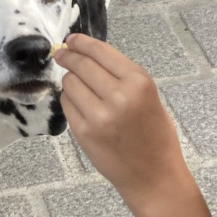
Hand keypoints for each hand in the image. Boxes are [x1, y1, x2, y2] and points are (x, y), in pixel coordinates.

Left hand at [54, 34, 185, 202]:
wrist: (154, 177)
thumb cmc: (155, 136)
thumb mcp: (149, 97)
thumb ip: (121, 76)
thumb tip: (88, 55)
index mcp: (139, 82)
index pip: (101, 51)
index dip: (81, 42)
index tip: (71, 39)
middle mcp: (119, 95)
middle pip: (81, 64)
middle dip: (68, 56)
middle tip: (61, 54)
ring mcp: (99, 115)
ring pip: (69, 83)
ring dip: (70, 81)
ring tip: (79, 87)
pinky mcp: (84, 132)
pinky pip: (67, 104)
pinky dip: (69, 100)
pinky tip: (79, 105)